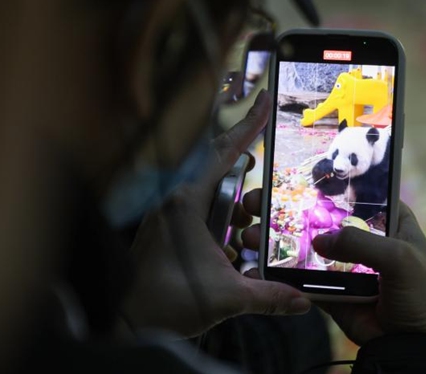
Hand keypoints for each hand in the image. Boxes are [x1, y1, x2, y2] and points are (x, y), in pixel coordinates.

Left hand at [120, 90, 310, 338]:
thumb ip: (268, 295)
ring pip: (211, 199)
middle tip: (261, 208)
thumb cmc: (163, 301)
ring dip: (235, 215)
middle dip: (247, 191)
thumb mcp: (226, 297)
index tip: (264, 102)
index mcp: (187, 202)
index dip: (248, 126)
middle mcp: (175, 202)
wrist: (124, 323)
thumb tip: (302, 300)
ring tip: (246, 238)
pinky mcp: (166, 232)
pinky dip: (220, 229)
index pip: (224, 153)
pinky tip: (230, 253)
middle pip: (221, 176)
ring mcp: (168, 216)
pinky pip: (200, 217)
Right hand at [242, 193, 425, 346]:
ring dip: (283, 241)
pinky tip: (260, 264)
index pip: (364, 195)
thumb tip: (320, 240)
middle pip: (328, 219)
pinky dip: (284, 275)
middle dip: (296, 210)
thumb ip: (361, 242)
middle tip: (263, 199)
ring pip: (311, 248)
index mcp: (393, 224)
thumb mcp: (400, 259)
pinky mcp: (332, 292)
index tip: (302, 173)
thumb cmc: (421, 297)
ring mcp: (347, 266)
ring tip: (254, 232)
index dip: (337, 184)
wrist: (413, 349)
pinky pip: (304, 280)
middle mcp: (368, 241)